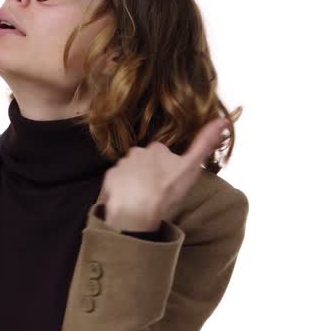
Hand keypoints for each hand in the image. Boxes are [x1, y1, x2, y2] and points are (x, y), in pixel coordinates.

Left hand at [98, 117, 230, 231]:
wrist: (136, 210)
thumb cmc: (167, 190)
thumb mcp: (191, 167)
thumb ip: (205, 143)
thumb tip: (223, 120)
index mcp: (156, 148)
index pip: (162, 154)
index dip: (168, 168)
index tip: (170, 182)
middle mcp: (136, 152)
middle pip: (145, 162)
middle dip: (150, 173)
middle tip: (157, 192)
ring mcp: (120, 165)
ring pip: (131, 172)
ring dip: (135, 182)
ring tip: (143, 198)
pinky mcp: (109, 179)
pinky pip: (117, 182)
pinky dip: (121, 189)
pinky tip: (129, 200)